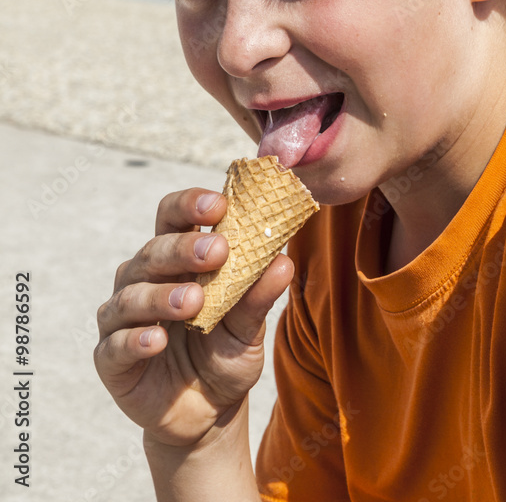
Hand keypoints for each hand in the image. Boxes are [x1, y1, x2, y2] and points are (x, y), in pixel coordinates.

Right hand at [94, 187, 293, 448]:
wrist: (209, 413)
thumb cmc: (226, 354)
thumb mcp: (249, 327)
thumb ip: (259, 296)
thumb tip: (283, 261)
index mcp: (178, 259)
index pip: (174, 217)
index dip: (190, 205)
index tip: (219, 205)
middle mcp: (145, 279)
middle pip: (154, 251)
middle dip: (184, 248)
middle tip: (218, 251)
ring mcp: (124, 317)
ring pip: (132, 295)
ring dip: (162, 295)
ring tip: (193, 302)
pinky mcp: (110, 358)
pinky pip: (114, 344)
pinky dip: (134, 339)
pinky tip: (156, 340)